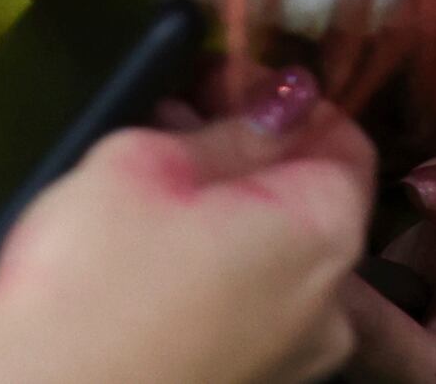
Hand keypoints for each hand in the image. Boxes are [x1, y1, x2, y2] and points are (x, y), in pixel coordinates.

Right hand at [0, 76, 376, 383]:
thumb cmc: (91, 281)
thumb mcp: (150, 165)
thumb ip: (232, 130)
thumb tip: (278, 106)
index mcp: (328, 235)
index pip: (344, 141)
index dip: (288, 101)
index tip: (226, 80)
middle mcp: (329, 306)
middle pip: (307, 201)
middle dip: (248, 150)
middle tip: (178, 114)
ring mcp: (288, 360)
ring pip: (271, 256)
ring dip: (225, 207)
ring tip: (149, 170)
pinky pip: (243, 308)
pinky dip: (211, 268)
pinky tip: (147, 244)